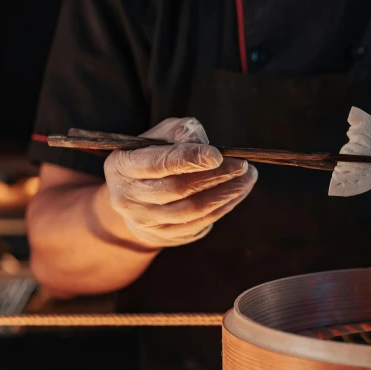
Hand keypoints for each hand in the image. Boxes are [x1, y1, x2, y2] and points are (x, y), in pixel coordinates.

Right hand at [104, 117, 256, 246]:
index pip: (158, 163)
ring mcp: (145, 221)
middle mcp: (128, 197)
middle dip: (215, 176)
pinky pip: (198, 224)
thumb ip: (181, 132)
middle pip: (178, 189)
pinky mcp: (163, 236)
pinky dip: (222, 208)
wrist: (135, 196)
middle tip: (243, 165)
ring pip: (191, 210)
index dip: (189, 159)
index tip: (218, 155)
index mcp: (122, 166)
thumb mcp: (160, 135)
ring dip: (225, 195)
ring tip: (248, 179)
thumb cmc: (153, 155)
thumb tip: (204, 145)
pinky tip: (237, 194)